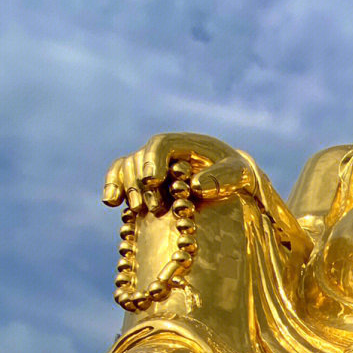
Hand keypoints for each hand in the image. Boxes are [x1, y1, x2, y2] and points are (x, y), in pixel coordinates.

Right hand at [102, 133, 239, 213]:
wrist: (231, 183)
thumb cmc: (237, 176)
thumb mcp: (240, 174)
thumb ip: (223, 177)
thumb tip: (196, 186)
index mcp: (186, 144)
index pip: (161, 145)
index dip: (153, 161)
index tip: (153, 180)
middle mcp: (165, 152)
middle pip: (141, 159)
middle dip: (142, 182)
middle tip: (154, 207)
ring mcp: (152, 165)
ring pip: (128, 167)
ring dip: (128, 187)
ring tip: (139, 209)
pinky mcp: (145, 182)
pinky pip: (121, 177)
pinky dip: (114, 186)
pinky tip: (111, 202)